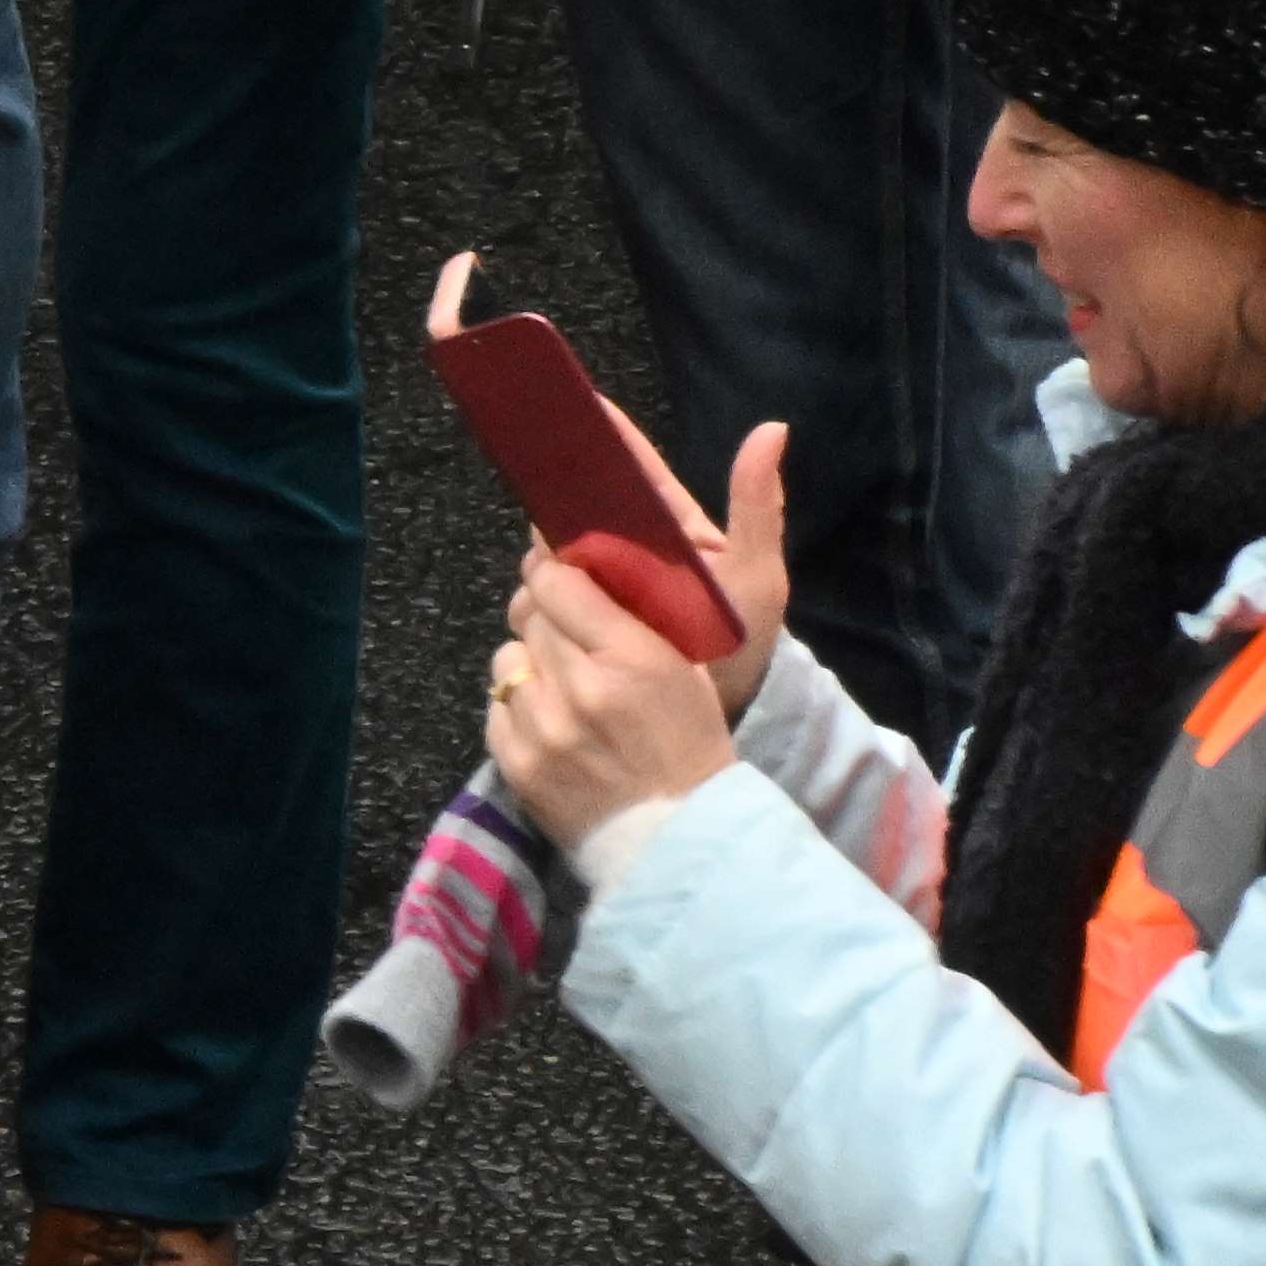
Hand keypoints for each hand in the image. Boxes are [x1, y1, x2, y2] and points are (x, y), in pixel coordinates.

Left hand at [488, 420, 789, 847]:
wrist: (685, 837)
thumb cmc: (706, 722)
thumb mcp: (745, 622)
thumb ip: (746, 523)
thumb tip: (768, 429)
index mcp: (637, 654)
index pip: (557, 575)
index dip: (555, 564)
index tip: (565, 564)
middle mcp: (583, 688)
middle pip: (527, 608)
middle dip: (545, 607)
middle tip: (573, 621)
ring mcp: (544, 729)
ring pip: (508, 654)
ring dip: (531, 658)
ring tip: (574, 679)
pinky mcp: (516, 762)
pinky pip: (496, 703)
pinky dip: (521, 703)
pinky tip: (560, 718)